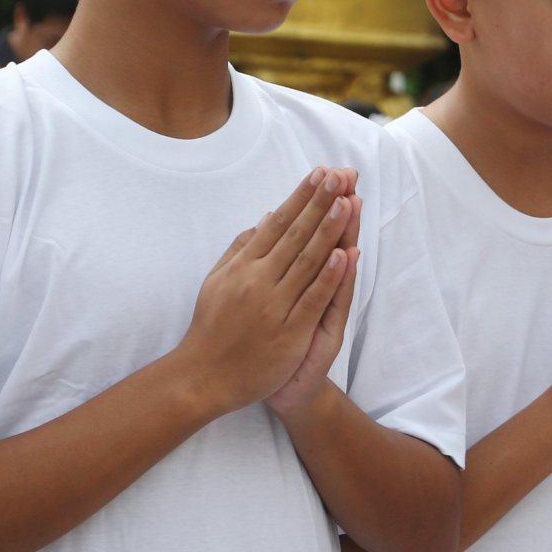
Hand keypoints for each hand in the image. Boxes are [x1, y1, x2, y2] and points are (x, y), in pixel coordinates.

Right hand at [175, 168, 356, 415]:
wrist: (203, 377)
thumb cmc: (213, 328)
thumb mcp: (218, 281)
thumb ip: (241, 249)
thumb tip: (266, 219)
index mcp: (243, 266)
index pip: (279, 224)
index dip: (302, 198)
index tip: (321, 174)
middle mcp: (257, 280)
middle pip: (295, 235)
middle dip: (320, 203)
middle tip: (341, 175)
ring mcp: (274, 305)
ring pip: (307, 261)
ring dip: (329, 230)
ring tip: (348, 202)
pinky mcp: (288, 332)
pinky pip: (312, 300)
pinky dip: (328, 277)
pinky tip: (343, 255)